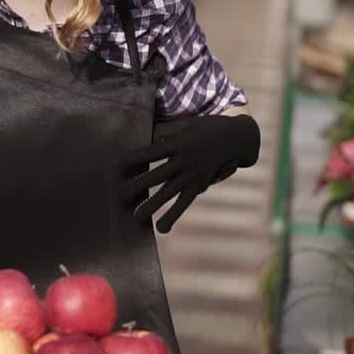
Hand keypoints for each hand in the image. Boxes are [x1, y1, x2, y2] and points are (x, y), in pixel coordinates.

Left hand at [118, 114, 260, 233]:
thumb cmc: (204, 127)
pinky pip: (185, 202)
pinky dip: (173, 215)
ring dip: (153, 205)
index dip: (135, 158)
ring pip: (170, 192)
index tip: (116, 165)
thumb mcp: (185, 124)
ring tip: (136, 216)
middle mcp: (185, 161)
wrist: (237, 137)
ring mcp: (193, 175)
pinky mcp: (199, 185)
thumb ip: (165, 130)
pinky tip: (161, 229)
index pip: (152, 152)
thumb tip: (147, 134)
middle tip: (118, 194)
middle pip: (158, 175)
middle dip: (138, 185)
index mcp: (178, 144)